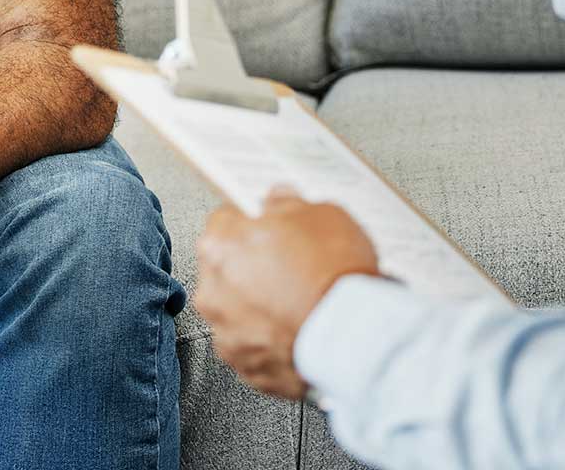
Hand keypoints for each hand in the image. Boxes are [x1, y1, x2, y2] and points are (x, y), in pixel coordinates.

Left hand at [194, 190, 378, 398]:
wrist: (353, 337)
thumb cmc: (332, 275)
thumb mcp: (320, 214)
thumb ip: (288, 204)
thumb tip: (280, 198)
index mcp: (220, 245)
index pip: (225, 221)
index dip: (253, 224)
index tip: (270, 229)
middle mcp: (212, 290)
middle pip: (227, 268)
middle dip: (254, 266)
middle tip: (291, 267)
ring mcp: (226, 332)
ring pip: (238, 310)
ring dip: (260, 306)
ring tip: (300, 303)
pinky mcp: (245, 366)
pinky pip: (254, 345)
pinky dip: (272, 340)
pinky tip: (300, 330)